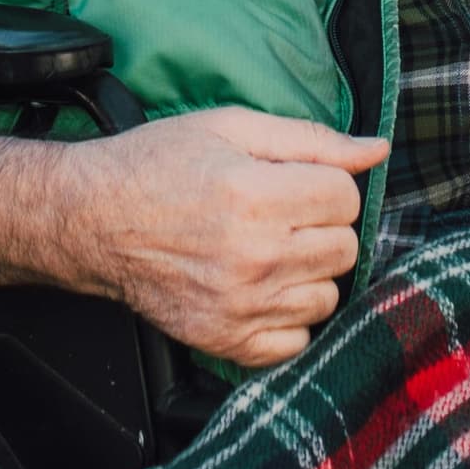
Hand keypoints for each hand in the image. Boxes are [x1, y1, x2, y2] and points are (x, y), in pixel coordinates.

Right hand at [70, 109, 387, 367]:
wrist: (93, 220)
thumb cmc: (159, 165)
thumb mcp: (230, 128)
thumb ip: (310, 139)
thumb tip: (376, 150)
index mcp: (255, 196)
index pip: (347, 198)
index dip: (327, 185)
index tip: (297, 184)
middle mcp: (253, 256)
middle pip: (344, 248)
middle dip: (322, 226)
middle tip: (281, 214)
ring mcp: (240, 306)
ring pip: (328, 296)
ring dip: (309, 272)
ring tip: (269, 251)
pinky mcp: (225, 340)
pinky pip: (297, 340)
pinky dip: (288, 317)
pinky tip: (261, 289)